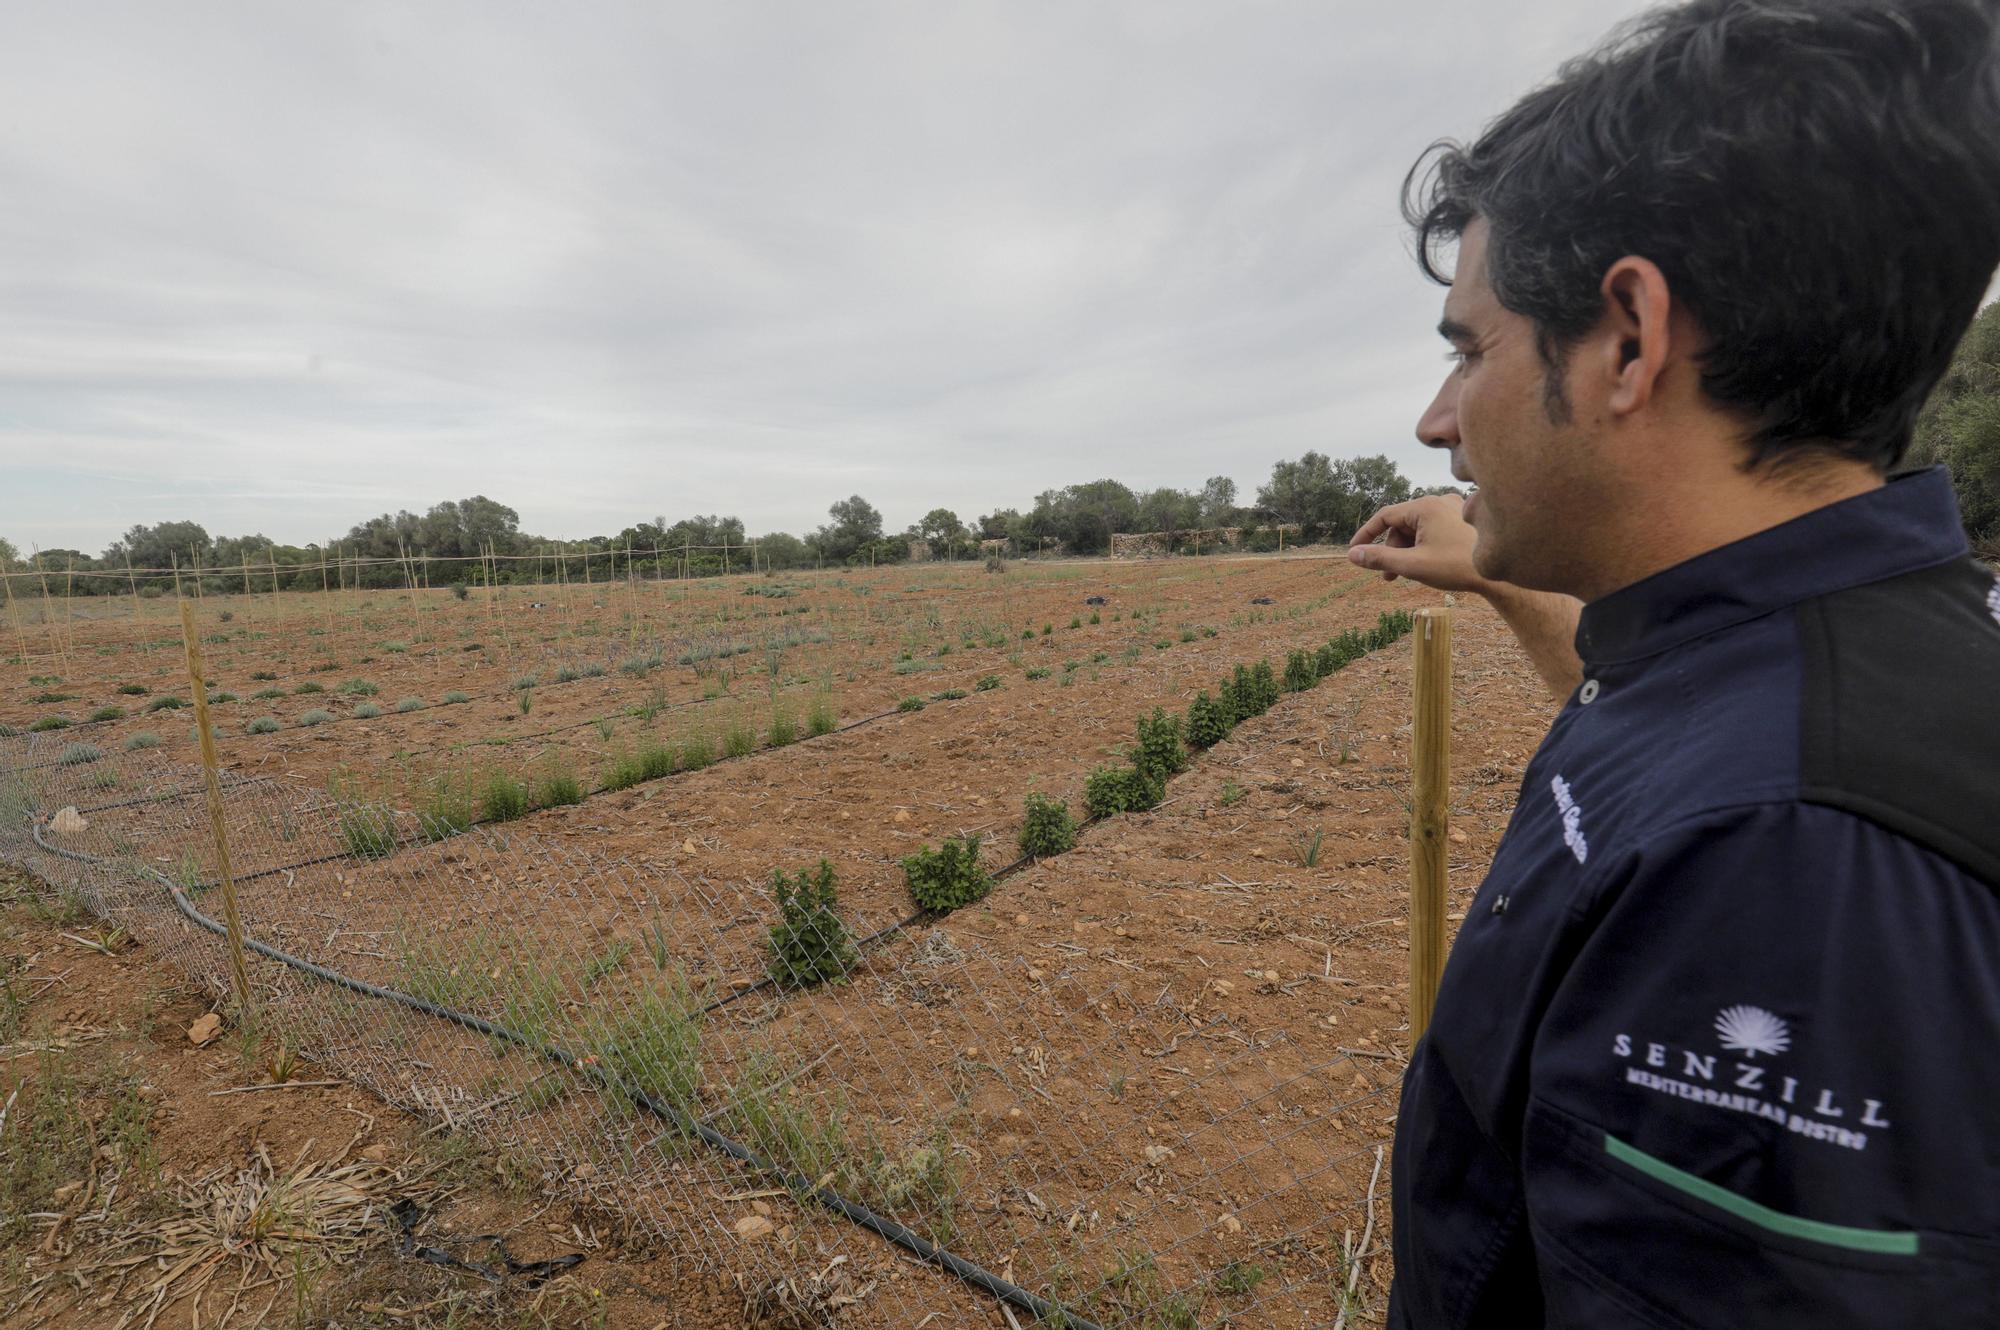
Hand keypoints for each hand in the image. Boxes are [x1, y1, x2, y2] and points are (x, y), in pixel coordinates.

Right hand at [1347, 495, 1487, 592]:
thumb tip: (1353, 555)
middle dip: (1391, 549)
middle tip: (1388, 575)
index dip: (1366, 534)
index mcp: (1424, 506)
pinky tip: (1427, 564)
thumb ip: (1379, 558)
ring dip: (1408, 549)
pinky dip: (1424, 544)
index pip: (1384, 516)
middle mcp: (1439, 500)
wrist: (1499, 576)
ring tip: (1408, 574)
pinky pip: (1434, 528)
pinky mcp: (1463, 519)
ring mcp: (1454, 508)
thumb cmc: (1456, 567)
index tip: (1355, 551)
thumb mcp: (1412, 565)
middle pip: (1402, 523)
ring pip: (1418, 527)